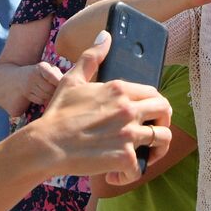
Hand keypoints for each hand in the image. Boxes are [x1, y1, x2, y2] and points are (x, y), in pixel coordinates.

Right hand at [23, 61, 63, 107]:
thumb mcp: (48, 68)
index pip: (51, 76)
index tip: (65, 86)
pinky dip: (45, 100)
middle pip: (49, 89)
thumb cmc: (41, 72)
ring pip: (45, 96)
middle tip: (62, 92)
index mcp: (41, 67)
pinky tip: (46, 97)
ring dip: (51, 97)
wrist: (19, 76)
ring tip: (54, 94)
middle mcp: (34, 76)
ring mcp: (29, 86)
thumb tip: (68, 84)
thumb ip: (57, 74)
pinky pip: (40, 100)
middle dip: (57, 92)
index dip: (59, 83)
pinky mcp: (27, 94)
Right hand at [28, 31, 172, 184]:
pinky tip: (116, 175)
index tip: (151, 113)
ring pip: (162, 139)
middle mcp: (129, 110)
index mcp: (120, 90)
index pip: (154, 93)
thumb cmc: (57, 114)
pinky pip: (140, 168)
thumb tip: (106, 35)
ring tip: (146, 156)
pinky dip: (130, 175)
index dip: (156, 104)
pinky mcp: (123, 157)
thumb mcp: (72, 80)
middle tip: (153, 132)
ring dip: (157, 150)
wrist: (44, 145)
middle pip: (165, 112)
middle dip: (163, 122)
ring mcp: (128, 134)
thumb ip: (92, 56)